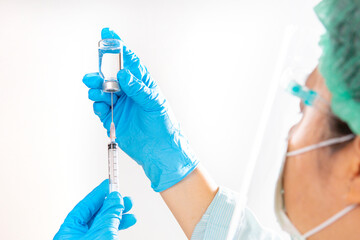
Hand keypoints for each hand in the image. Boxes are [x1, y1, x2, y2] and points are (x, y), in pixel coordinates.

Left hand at [54, 180, 135, 239]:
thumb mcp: (101, 233)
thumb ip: (108, 215)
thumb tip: (115, 198)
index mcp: (69, 229)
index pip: (86, 204)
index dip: (100, 192)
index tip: (110, 182)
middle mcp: (75, 234)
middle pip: (95, 213)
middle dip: (113, 204)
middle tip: (124, 197)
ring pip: (103, 223)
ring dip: (118, 215)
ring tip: (130, 210)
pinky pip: (106, 232)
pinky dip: (117, 226)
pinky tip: (126, 221)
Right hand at [83, 28, 198, 191]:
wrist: (160, 151)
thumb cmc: (164, 125)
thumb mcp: (154, 102)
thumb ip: (138, 88)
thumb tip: (123, 75)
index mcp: (141, 84)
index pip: (128, 62)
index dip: (118, 47)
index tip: (107, 34)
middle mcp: (129, 93)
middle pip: (110, 76)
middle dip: (100, 72)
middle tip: (93, 76)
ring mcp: (120, 105)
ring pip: (102, 91)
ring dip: (96, 89)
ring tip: (95, 91)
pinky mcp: (113, 119)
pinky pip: (100, 108)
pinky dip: (97, 105)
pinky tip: (100, 106)